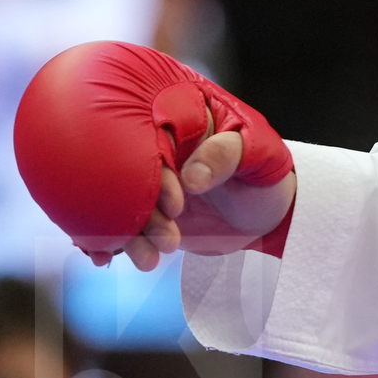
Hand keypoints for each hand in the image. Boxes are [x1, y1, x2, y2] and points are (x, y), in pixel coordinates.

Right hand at [13, 41, 295, 266]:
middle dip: (137, 209)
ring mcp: (149, 178)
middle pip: (128, 170)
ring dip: (124, 232)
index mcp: (182, 119)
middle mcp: (159, 146)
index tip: (174, 204)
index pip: (152, 136)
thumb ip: (229, 155)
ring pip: (119, 199)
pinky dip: (112, 241)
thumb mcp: (261, 156)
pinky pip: (118, 220)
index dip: (156, 171)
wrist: (266, 213)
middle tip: (165, 240)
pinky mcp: (143, 208)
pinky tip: (110, 259)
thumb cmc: (266, 172)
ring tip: (148, 259)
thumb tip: (192, 176)